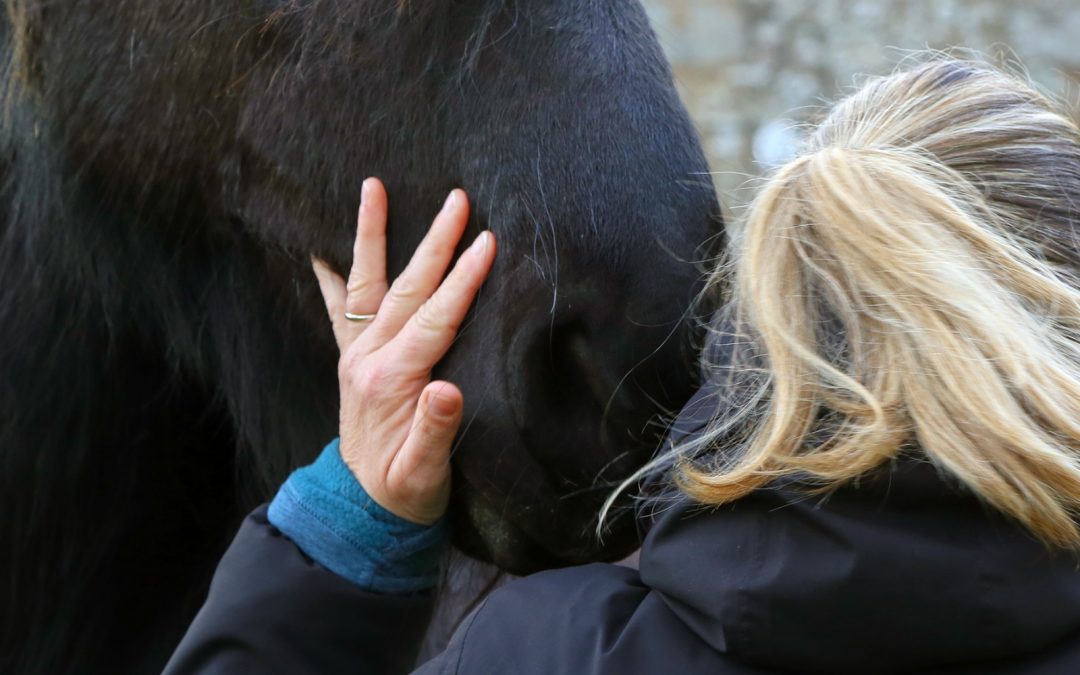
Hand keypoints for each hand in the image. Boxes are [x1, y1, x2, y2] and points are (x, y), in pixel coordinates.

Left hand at [311, 178, 495, 524]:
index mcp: (391, 381)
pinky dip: (332, 273)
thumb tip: (448, 390)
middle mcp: (368, 359)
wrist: (364, 510)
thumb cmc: (404, 493)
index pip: (434, 319)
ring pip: (368, 282)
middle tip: (457, 199)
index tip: (488, 243)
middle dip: (434, 242)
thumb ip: (434, 431)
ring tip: (373, 187)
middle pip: (406, 288)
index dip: (463, 281)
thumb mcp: (424, 473)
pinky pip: (339, 306)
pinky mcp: (352, 358)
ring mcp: (355, 354)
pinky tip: (321, 245)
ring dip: (373, 234)